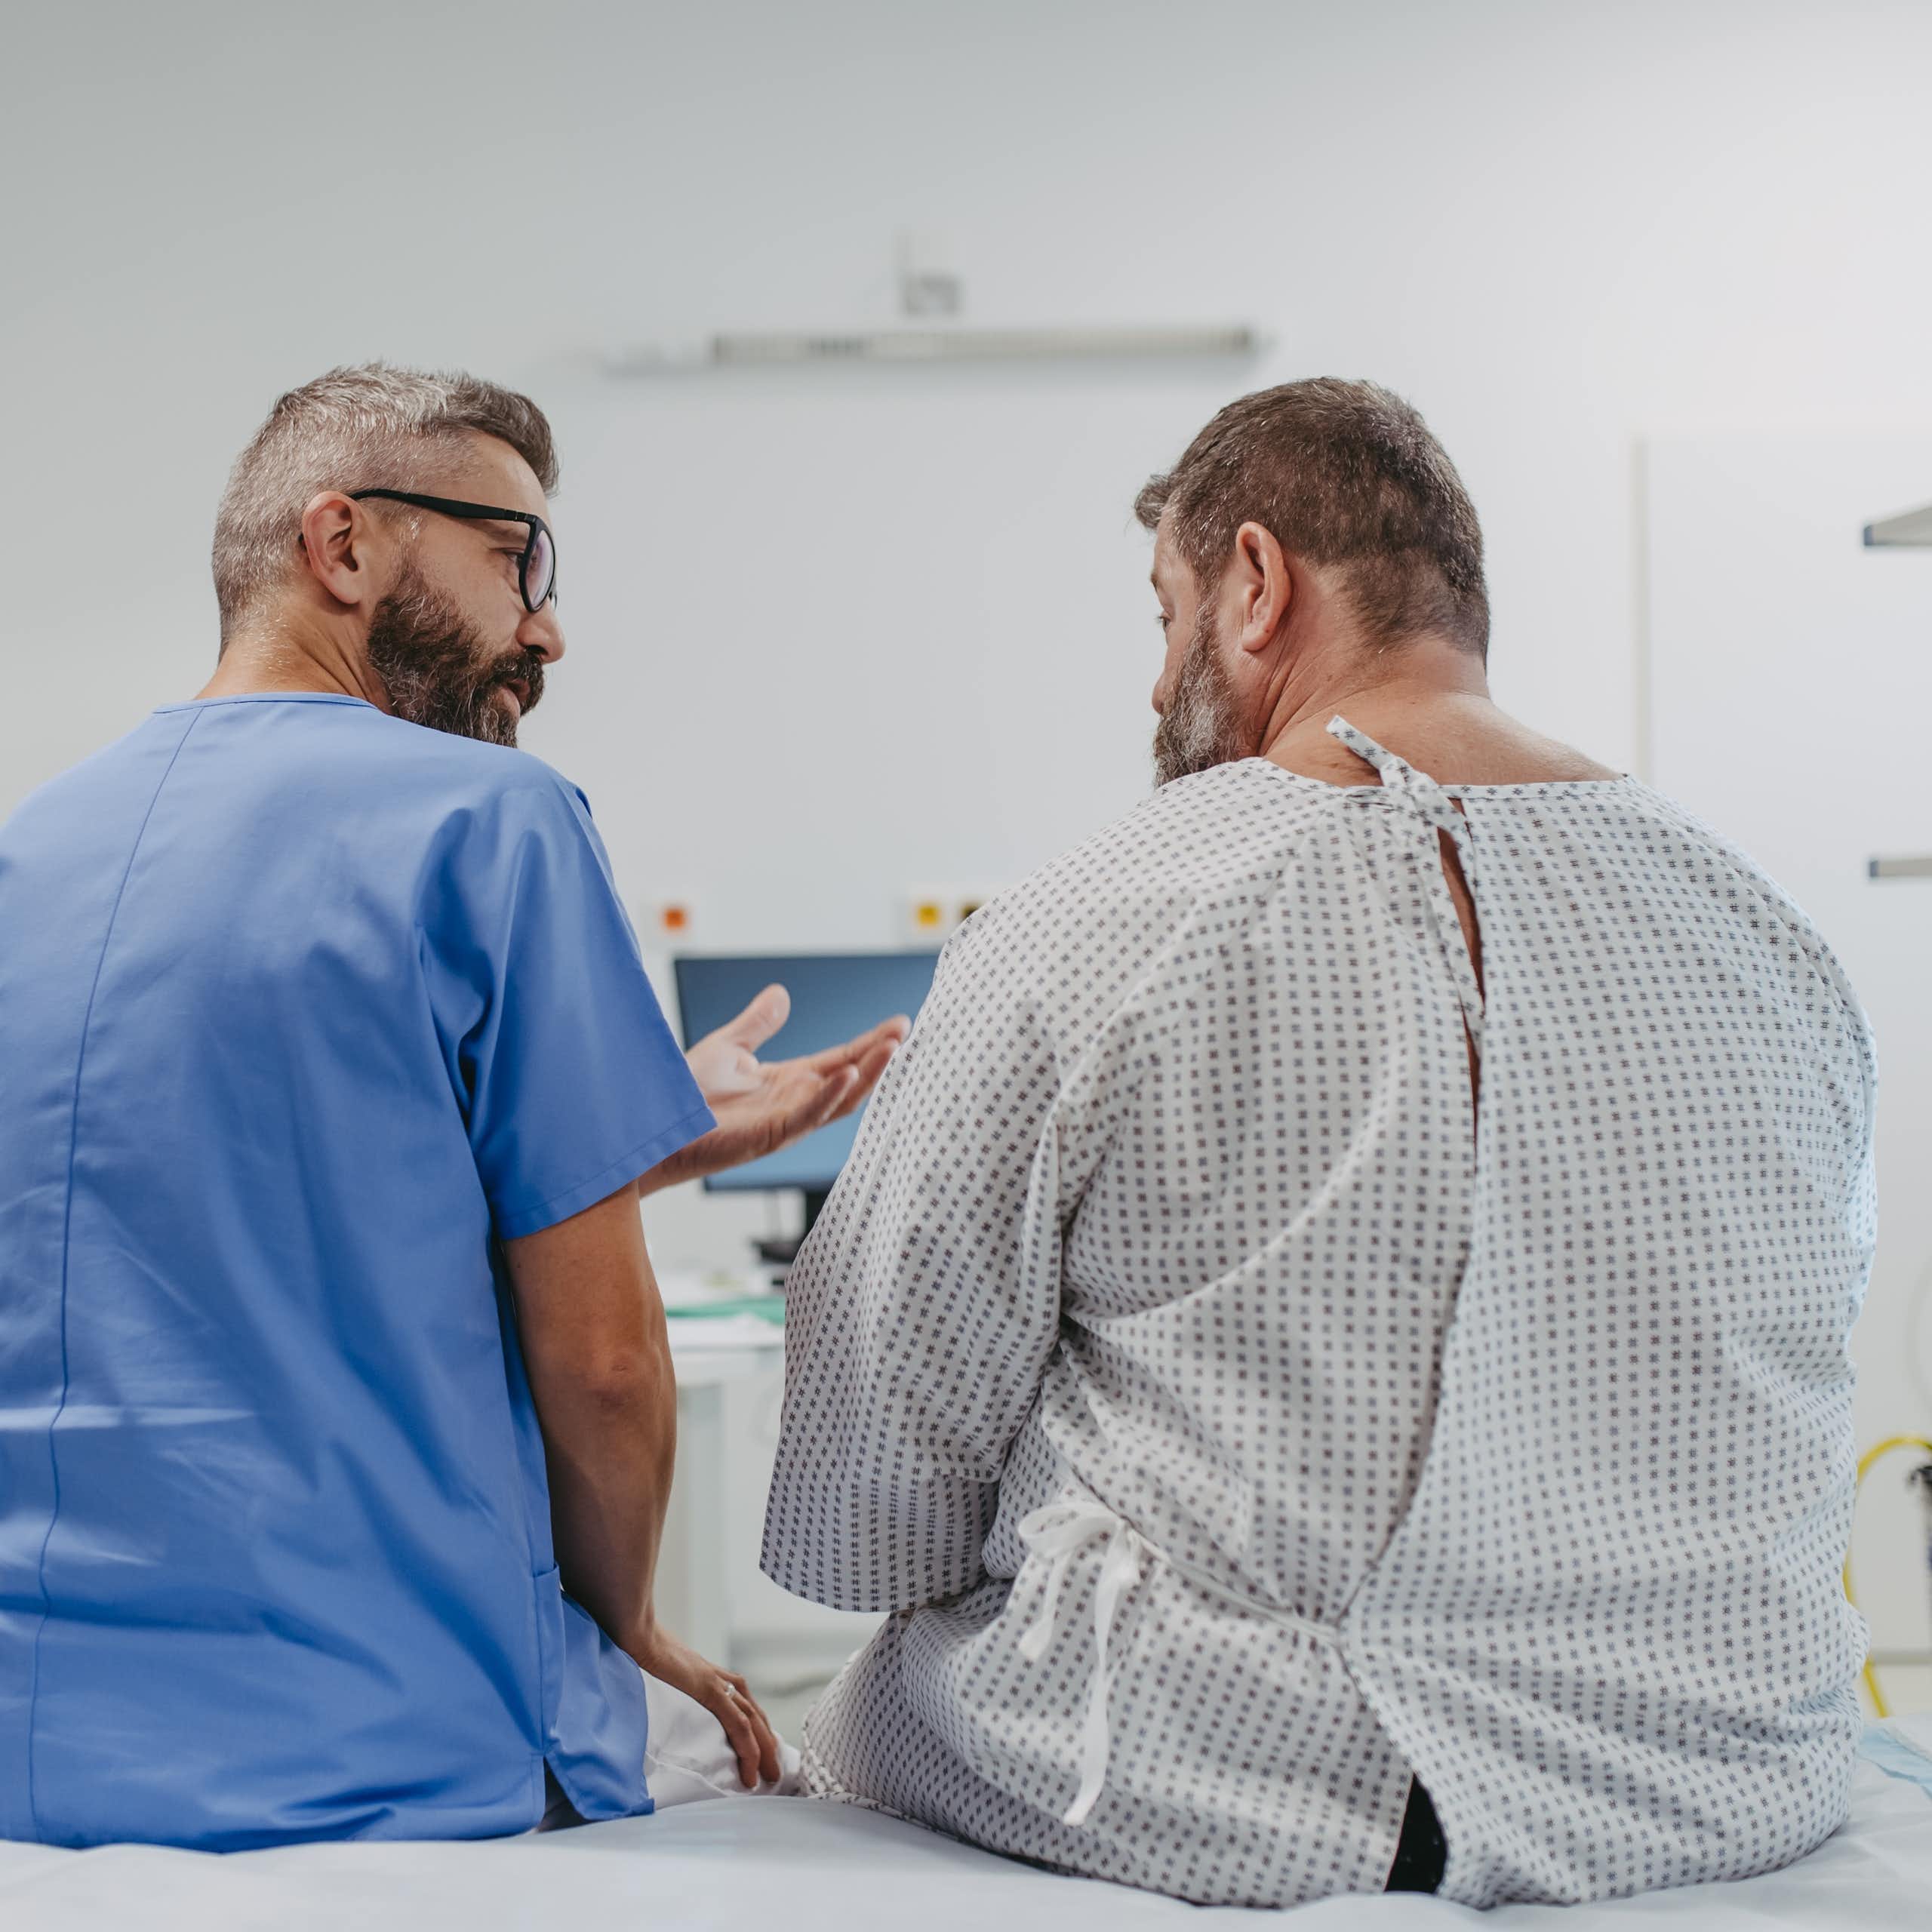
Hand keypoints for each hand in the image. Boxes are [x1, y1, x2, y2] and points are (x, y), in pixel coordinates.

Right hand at [628, 1620, 781, 1787]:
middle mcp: (724, 1680)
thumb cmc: (648, 1655)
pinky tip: (749, 1772)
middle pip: (756, 1718)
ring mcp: (719, 1684)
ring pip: (754, 1724)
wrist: (639, 1635)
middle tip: (773, 1774)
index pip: (747, 1709)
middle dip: (768, 1747)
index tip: (762, 1757)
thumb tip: (678, 1707)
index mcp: (715, 1677)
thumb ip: (681, 1691)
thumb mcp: (670, 1678)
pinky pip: (738, 1726)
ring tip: (768, 1778)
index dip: (758, 1734)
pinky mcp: (711, 1691)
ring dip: (764, 1753)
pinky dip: (748, 1750)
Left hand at [642, 985, 908, 1193]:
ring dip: (867, 1075)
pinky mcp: (769, 1136)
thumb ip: (758, 1024)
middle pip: (850, 1078)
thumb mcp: (728, 1047)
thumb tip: (782, 993)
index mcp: (789, 1082)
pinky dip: (829, 1096)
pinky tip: (847, 1074)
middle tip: (907, 1033)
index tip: (900, 1025)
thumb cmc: (685, 1094)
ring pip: (839, 1100)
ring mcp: (786, 1121)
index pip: (840, 1059)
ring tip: (892, 1048)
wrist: (653, 1125)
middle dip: (879, 1057)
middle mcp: (795, 1102)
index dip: (870, 1043)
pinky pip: (807, 1116)